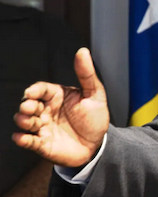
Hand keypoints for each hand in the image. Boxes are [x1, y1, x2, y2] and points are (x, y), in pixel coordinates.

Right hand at [13, 48, 109, 167]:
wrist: (98, 145)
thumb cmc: (94, 118)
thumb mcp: (95, 94)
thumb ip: (86, 74)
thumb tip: (82, 51)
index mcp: (58, 96)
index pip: (41, 89)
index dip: (34, 90)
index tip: (31, 92)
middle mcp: (47, 110)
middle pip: (30, 104)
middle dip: (26, 105)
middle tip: (29, 107)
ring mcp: (43, 127)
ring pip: (26, 122)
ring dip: (23, 120)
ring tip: (27, 120)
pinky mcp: (42, 144)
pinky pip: (28, 142)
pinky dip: (22, 139)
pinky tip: (21, 137)